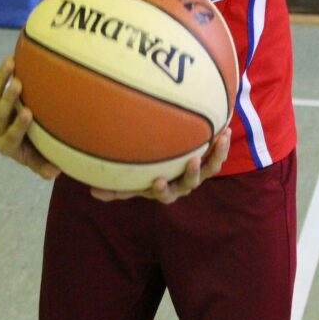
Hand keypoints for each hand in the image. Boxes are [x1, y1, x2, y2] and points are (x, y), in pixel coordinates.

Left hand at [0, 57, 59, 178]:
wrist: (19, 138)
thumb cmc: (35, 149)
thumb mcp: (39, 159)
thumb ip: (44, 166)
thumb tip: (55, 171)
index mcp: (6, 146)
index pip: (10, 137)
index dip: (18, 125)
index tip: (28, 112)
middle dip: (7, 100)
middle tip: (18, 84)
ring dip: (0, 79)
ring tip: (11, 63)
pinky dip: (1, 72)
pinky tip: (11, 57)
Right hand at [90, 127, 230, 203]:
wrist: (168, 165)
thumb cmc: (143, 172)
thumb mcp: (128, 181)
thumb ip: (114, 187)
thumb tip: (92, 192)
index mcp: (164, 189)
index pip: (163, 194)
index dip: (161, 189)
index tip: (156, 180)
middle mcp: (182, 183)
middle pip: (190, 183)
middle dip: (191, 173)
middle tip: (192, 161)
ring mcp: (197, 172)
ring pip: (210, 169)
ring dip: (217, 155)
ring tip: (221, 138)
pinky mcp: (207, 159)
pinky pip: (217, 153)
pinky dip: (222, 142)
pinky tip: (225, 126)